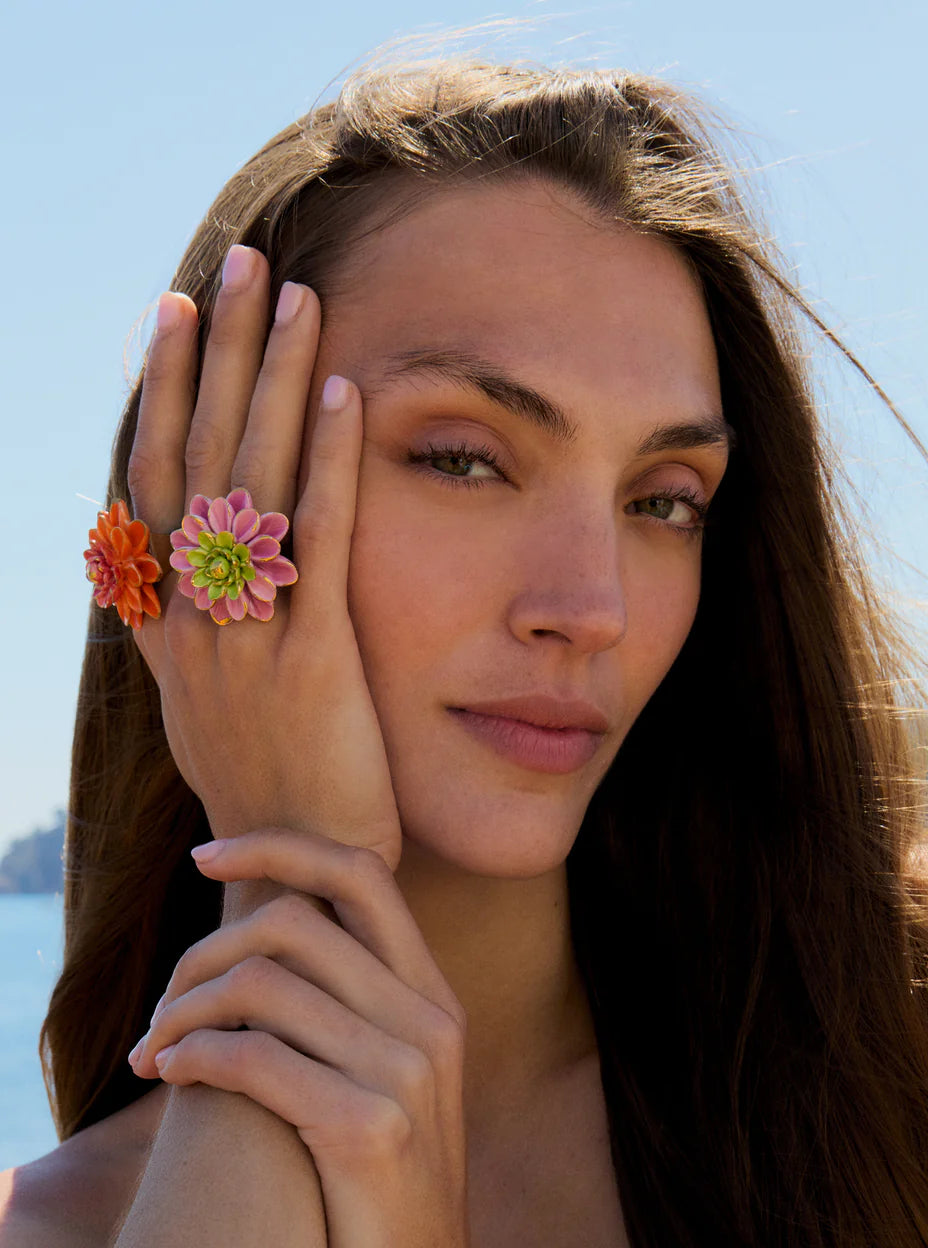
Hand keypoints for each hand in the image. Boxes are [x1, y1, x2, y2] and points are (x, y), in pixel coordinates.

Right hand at [127, 247, 401, 869]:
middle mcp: (197, 620)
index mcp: (174, 626)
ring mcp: (249, 639)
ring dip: (273, 384)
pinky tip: (346, 396)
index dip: (167, 393)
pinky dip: (330, 467)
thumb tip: (177, 579)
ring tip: (297, 298)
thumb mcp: (210, 709)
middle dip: (221, 356)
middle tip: (245, 265)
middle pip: (202, 459)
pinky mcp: (314, 662)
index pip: (158, 482)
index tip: (180, 313)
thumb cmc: (270, 794)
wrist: (296, 879)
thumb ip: (193, 635)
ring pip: (252, 485)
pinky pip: (319, 546)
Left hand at [127, 829, 496, 1247]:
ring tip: (155, 1051)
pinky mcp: (368, 1129)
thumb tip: (253, 951)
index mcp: (436, 999)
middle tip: (163, 1006)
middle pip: (294, 919)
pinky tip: (172, 1078)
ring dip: (183, 1010)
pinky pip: (252, 1056)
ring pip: (263, 983)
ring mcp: (407, 1072)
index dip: (279, 847)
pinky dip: (193, 1057)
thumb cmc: (378, 1203)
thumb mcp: (385, 1087)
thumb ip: (346, 1012)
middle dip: (203, 951)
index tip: (208, 860)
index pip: (363, 871)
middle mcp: (431, 1020)